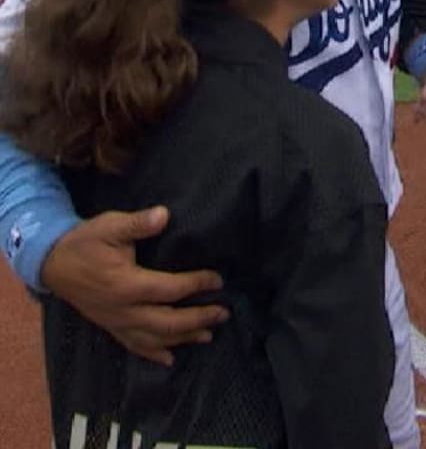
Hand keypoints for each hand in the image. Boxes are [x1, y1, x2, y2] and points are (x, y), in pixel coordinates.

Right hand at [40, 206, 227, 366]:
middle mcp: (122, 309)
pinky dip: (153, 354)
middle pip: (166, 322)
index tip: (218, 280)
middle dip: (197, 319)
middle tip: (223, 313)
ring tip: (208, 335)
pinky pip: (133, 346)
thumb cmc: (85, 242)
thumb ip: (138, 223)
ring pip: (153, 339)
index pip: (168, 290)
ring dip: (182, 338)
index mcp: (125, 284)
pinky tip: (170, 360)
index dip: (196, 285)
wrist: (52, 263)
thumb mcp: (109, 225)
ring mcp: (115, 322)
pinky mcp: (109, 327)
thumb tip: (164, 215)